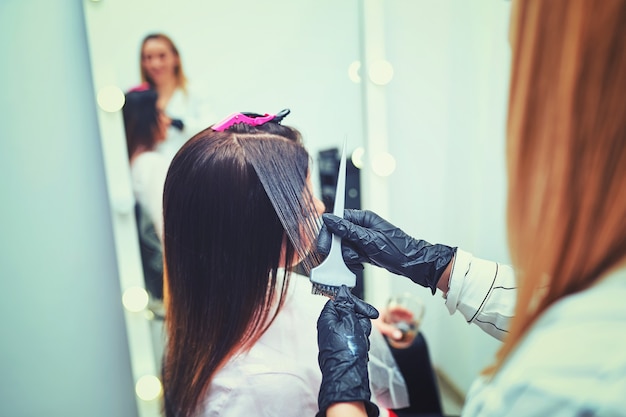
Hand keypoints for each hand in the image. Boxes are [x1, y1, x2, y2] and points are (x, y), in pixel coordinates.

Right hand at [317, 209, 455, 293]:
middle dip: (340, 249)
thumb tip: (330, 219)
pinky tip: (360, 265)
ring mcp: (362, 240)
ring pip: (342, 248)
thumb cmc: (397, 249)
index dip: (328, 232)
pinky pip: (349, 256)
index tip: (324, 245)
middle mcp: (361, 227)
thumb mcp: (369, 240)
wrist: (412, 265)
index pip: (337, 220)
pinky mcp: (363, 250)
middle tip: (346, 256)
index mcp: (363, 218)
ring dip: (347, 257)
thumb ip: (347, 230)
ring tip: (359, 261)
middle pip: (338, 236)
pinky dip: (352, 262)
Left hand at [317, 285, 379, 416]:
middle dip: (360, 320)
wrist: (348, 376)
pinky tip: (360, 348)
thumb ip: (346, 305)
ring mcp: (337, 337)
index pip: (340, 300)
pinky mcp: (344, 345)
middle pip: (350, 313)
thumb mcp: (349, 321)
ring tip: (359, 341)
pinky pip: (355, 337)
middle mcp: (329, 326)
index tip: (367, 311)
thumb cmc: (346, 351)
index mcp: (326, 318)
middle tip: (361, 330)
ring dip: (361, 332)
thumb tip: (341, 290)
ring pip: (355, 325)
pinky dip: (360, 340)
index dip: (355, 304)